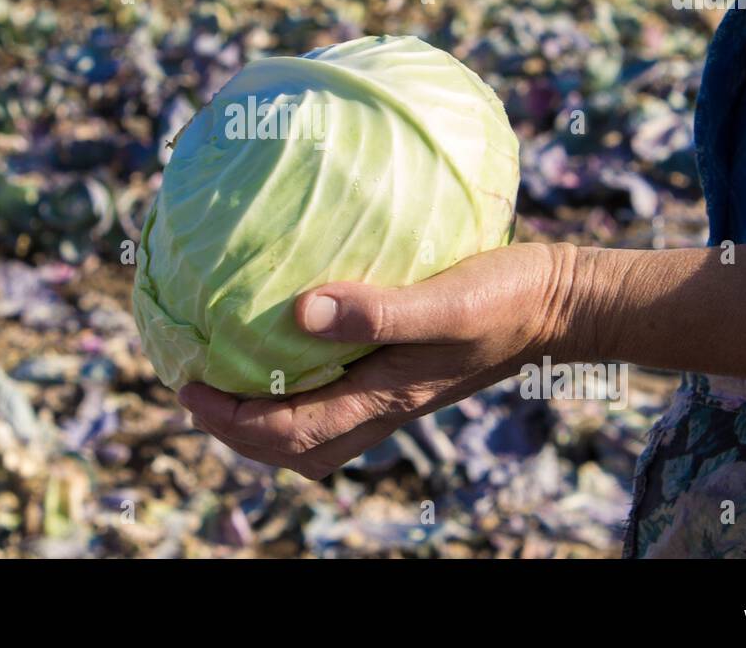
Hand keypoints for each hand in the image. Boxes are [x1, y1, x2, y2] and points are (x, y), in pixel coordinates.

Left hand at [177, 242, 576, 479]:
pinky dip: (295, 387)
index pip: (288, 433)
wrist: (559, 301)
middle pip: (292, 447)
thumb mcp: (445, 302)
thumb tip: (298, 313)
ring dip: (262, 416)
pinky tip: (283, 344)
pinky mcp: (400, 368)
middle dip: (234, 431)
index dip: (229, 420)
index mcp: (384, 397)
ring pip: (312, 429)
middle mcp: (381, 404)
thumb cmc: (507, 298)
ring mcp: (391, 391)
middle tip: (191, 388)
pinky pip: (333, 394)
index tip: (186, 386)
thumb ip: (377, 310)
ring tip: (225, 377)